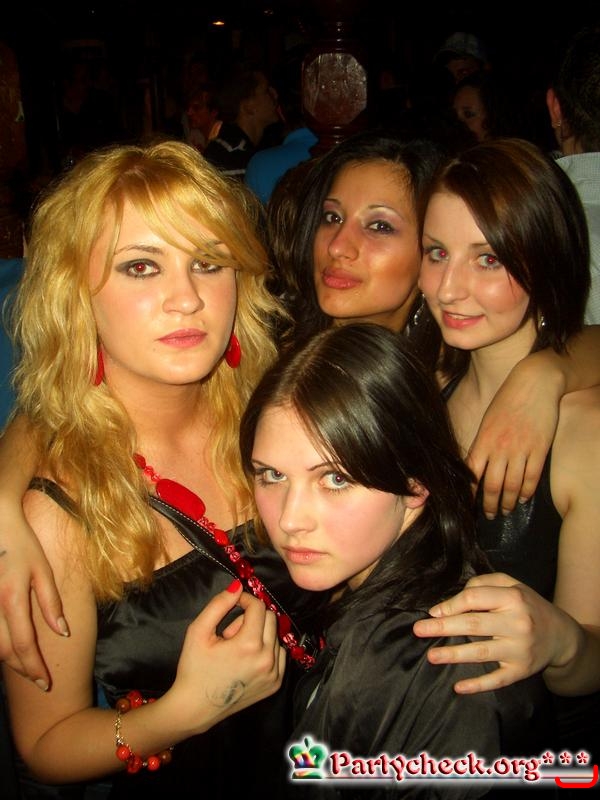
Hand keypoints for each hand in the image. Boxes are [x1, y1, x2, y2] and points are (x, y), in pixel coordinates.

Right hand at [0, 509, 66, 686]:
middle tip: (38, 678)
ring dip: (8, 659)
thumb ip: (51, 603)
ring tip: (26, 666)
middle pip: (3, 651)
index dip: (33, 667)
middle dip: (21, 668)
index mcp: (12, 598)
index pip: (22, 644)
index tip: (46, 682)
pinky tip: (10, 646)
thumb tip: (62, 632)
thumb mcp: (42, 570)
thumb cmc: (22, 544)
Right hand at [172, 582, 285, 732]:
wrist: (195, 707)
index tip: (232, 604)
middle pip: (270, 618)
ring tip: (235, 649)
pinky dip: (266, 650)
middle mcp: (268, 659)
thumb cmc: (194, 667)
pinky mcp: (276, 684)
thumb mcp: (198, 631)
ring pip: (275, 635)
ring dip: (258, 634)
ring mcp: (275, 674)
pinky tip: (246, 659)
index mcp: (250, 645)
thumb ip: (218, 605)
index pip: (258, 606)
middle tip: (229, 633)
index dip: (244, 600)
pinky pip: (279, 653)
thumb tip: (237, 586)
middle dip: (250, 618)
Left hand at [412, 573, 563, 693]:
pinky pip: (497, 680)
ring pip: (482, 652)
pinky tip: (458, 687)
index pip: (474, 599)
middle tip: (419, 630)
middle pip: (474, 624)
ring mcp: (520, 649)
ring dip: (454, 655)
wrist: (561, 635)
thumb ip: (483, 584)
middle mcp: (517, 623)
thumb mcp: (511, 585)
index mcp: (513, 598)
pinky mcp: (522, 671)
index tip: (433, 612)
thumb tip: (454, 600)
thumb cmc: (527, 606)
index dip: (451, 605)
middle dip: (443, 627)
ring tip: (431, 656)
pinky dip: (478, 684)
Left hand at [467, 360, 560, 517]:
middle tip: (490, 515)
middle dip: (490, 505)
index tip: (467, 505)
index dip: (469, 492)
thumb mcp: (488, 420)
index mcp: (483, 440)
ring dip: (508, 502)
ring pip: (512, 486)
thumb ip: (483, 442)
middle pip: (492, 486)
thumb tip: (476, 464)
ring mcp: (521, 450)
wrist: (534, 383)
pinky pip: (532, 477)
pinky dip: (527, 491)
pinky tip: (524, 499)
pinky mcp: (539, 449)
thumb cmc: (508, 398)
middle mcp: (500, 448)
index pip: (472, 473)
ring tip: (506, 510)